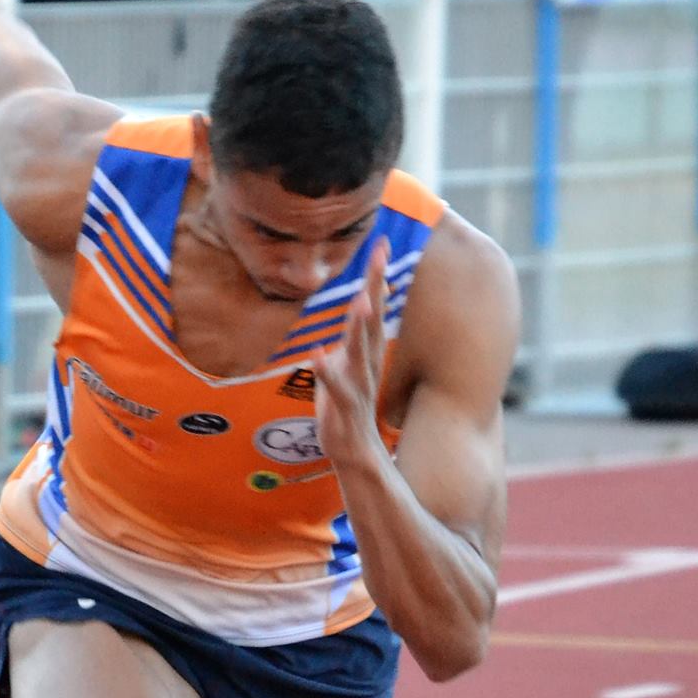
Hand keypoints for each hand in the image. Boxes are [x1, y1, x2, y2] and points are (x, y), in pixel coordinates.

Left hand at [312, 241, 388, 474]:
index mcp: (365, 352)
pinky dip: (327, 371)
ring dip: (362, 326)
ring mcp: (358, 387)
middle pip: (373, 320)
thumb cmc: (346, 408)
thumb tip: (353, 307)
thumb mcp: (348, 366)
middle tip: (379, 254)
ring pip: (360, 352)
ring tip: (362, 300)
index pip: (373, 307)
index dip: (375, 275)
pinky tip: (317, 354)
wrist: (357, 455)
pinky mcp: (345, 410)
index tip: (378, 241)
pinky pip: (336, 389)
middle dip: (375, 285)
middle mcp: (366, 365)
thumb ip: (350, 337)